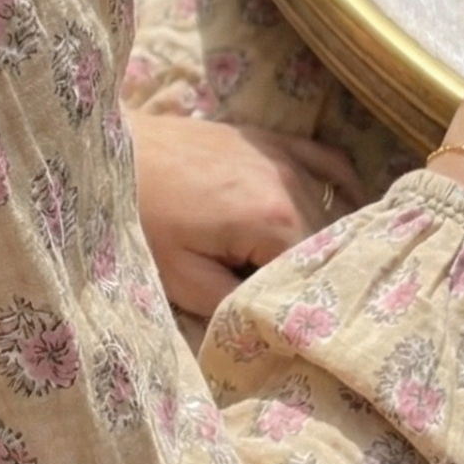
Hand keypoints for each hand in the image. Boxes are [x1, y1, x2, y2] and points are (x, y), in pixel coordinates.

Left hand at [128, 110, 365, 316]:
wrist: (110, 152)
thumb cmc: (141, 218)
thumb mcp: (182, 279)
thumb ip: (236, 305)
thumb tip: (278, 323)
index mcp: (275, 220)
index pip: (319, 274)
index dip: (310, 302)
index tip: (301, 323)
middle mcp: (292, 183)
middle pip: (330, 241)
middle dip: (321, 272)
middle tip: (310, 301)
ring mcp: (285, 155)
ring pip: (334, 207)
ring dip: (331, 238)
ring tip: (325, 270)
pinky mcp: (272, 140)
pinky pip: (328, 162)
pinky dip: (344, 187)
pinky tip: (353, 206)